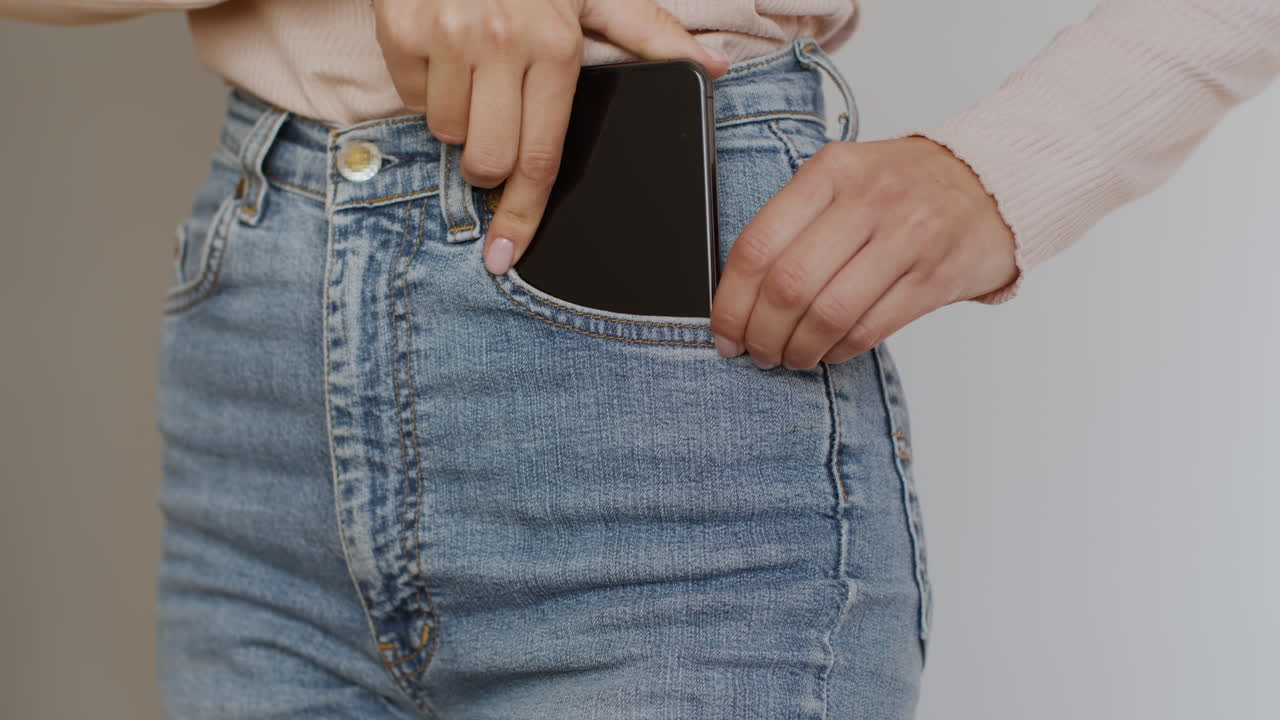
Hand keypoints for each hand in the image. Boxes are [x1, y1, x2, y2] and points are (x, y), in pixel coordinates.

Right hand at [372, 0, 729, 274]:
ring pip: (446, 133)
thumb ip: (649, 33)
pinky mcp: (402, 29)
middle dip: (490, 162)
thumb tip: (712, 67)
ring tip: (473, 70)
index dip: (522, 215)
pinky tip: (444, 50)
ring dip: (458, 118)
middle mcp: (503, 42)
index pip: (541, 157)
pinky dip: (425, 86)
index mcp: (556, 44)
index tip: (505, 254)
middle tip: (497, 122)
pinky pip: (412, 98)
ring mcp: (449, 35)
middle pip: (489, 160)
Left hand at [709, 136, 1018, 369]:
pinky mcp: (934, 277)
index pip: (758, 245)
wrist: (992, 182)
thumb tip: (737, 291)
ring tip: (789, 357)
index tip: (724, 330)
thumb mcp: (844, 177)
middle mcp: (868, 200)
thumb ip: (794, 220)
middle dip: (761, 333)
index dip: (731, 301)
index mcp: (831, 171)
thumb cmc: (904, 187)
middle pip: (789, 286)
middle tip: (755, 351)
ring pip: (828, 314)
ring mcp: (906, 238)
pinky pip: (869, 330)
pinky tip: (827, 350)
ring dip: (798, 349)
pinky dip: (837, 351)